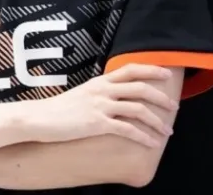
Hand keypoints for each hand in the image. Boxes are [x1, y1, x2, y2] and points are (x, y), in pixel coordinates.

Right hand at [28, 64, 178, 147]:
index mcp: (99, 81)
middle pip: (140, 88)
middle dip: (161, 98)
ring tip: (167, 131)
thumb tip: (114, 96)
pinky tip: (152, 143)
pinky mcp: (97, 124)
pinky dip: (143, 137)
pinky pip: (127, 129)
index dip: (151, 70)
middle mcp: (102, 91)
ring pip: (138, 109)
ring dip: (157, 121)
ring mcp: (100, 106)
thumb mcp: (81, 94)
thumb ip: (98, 92)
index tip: (166, 73)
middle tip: (173, 107)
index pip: (130, 69)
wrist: (39, 118)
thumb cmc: (58, 109)